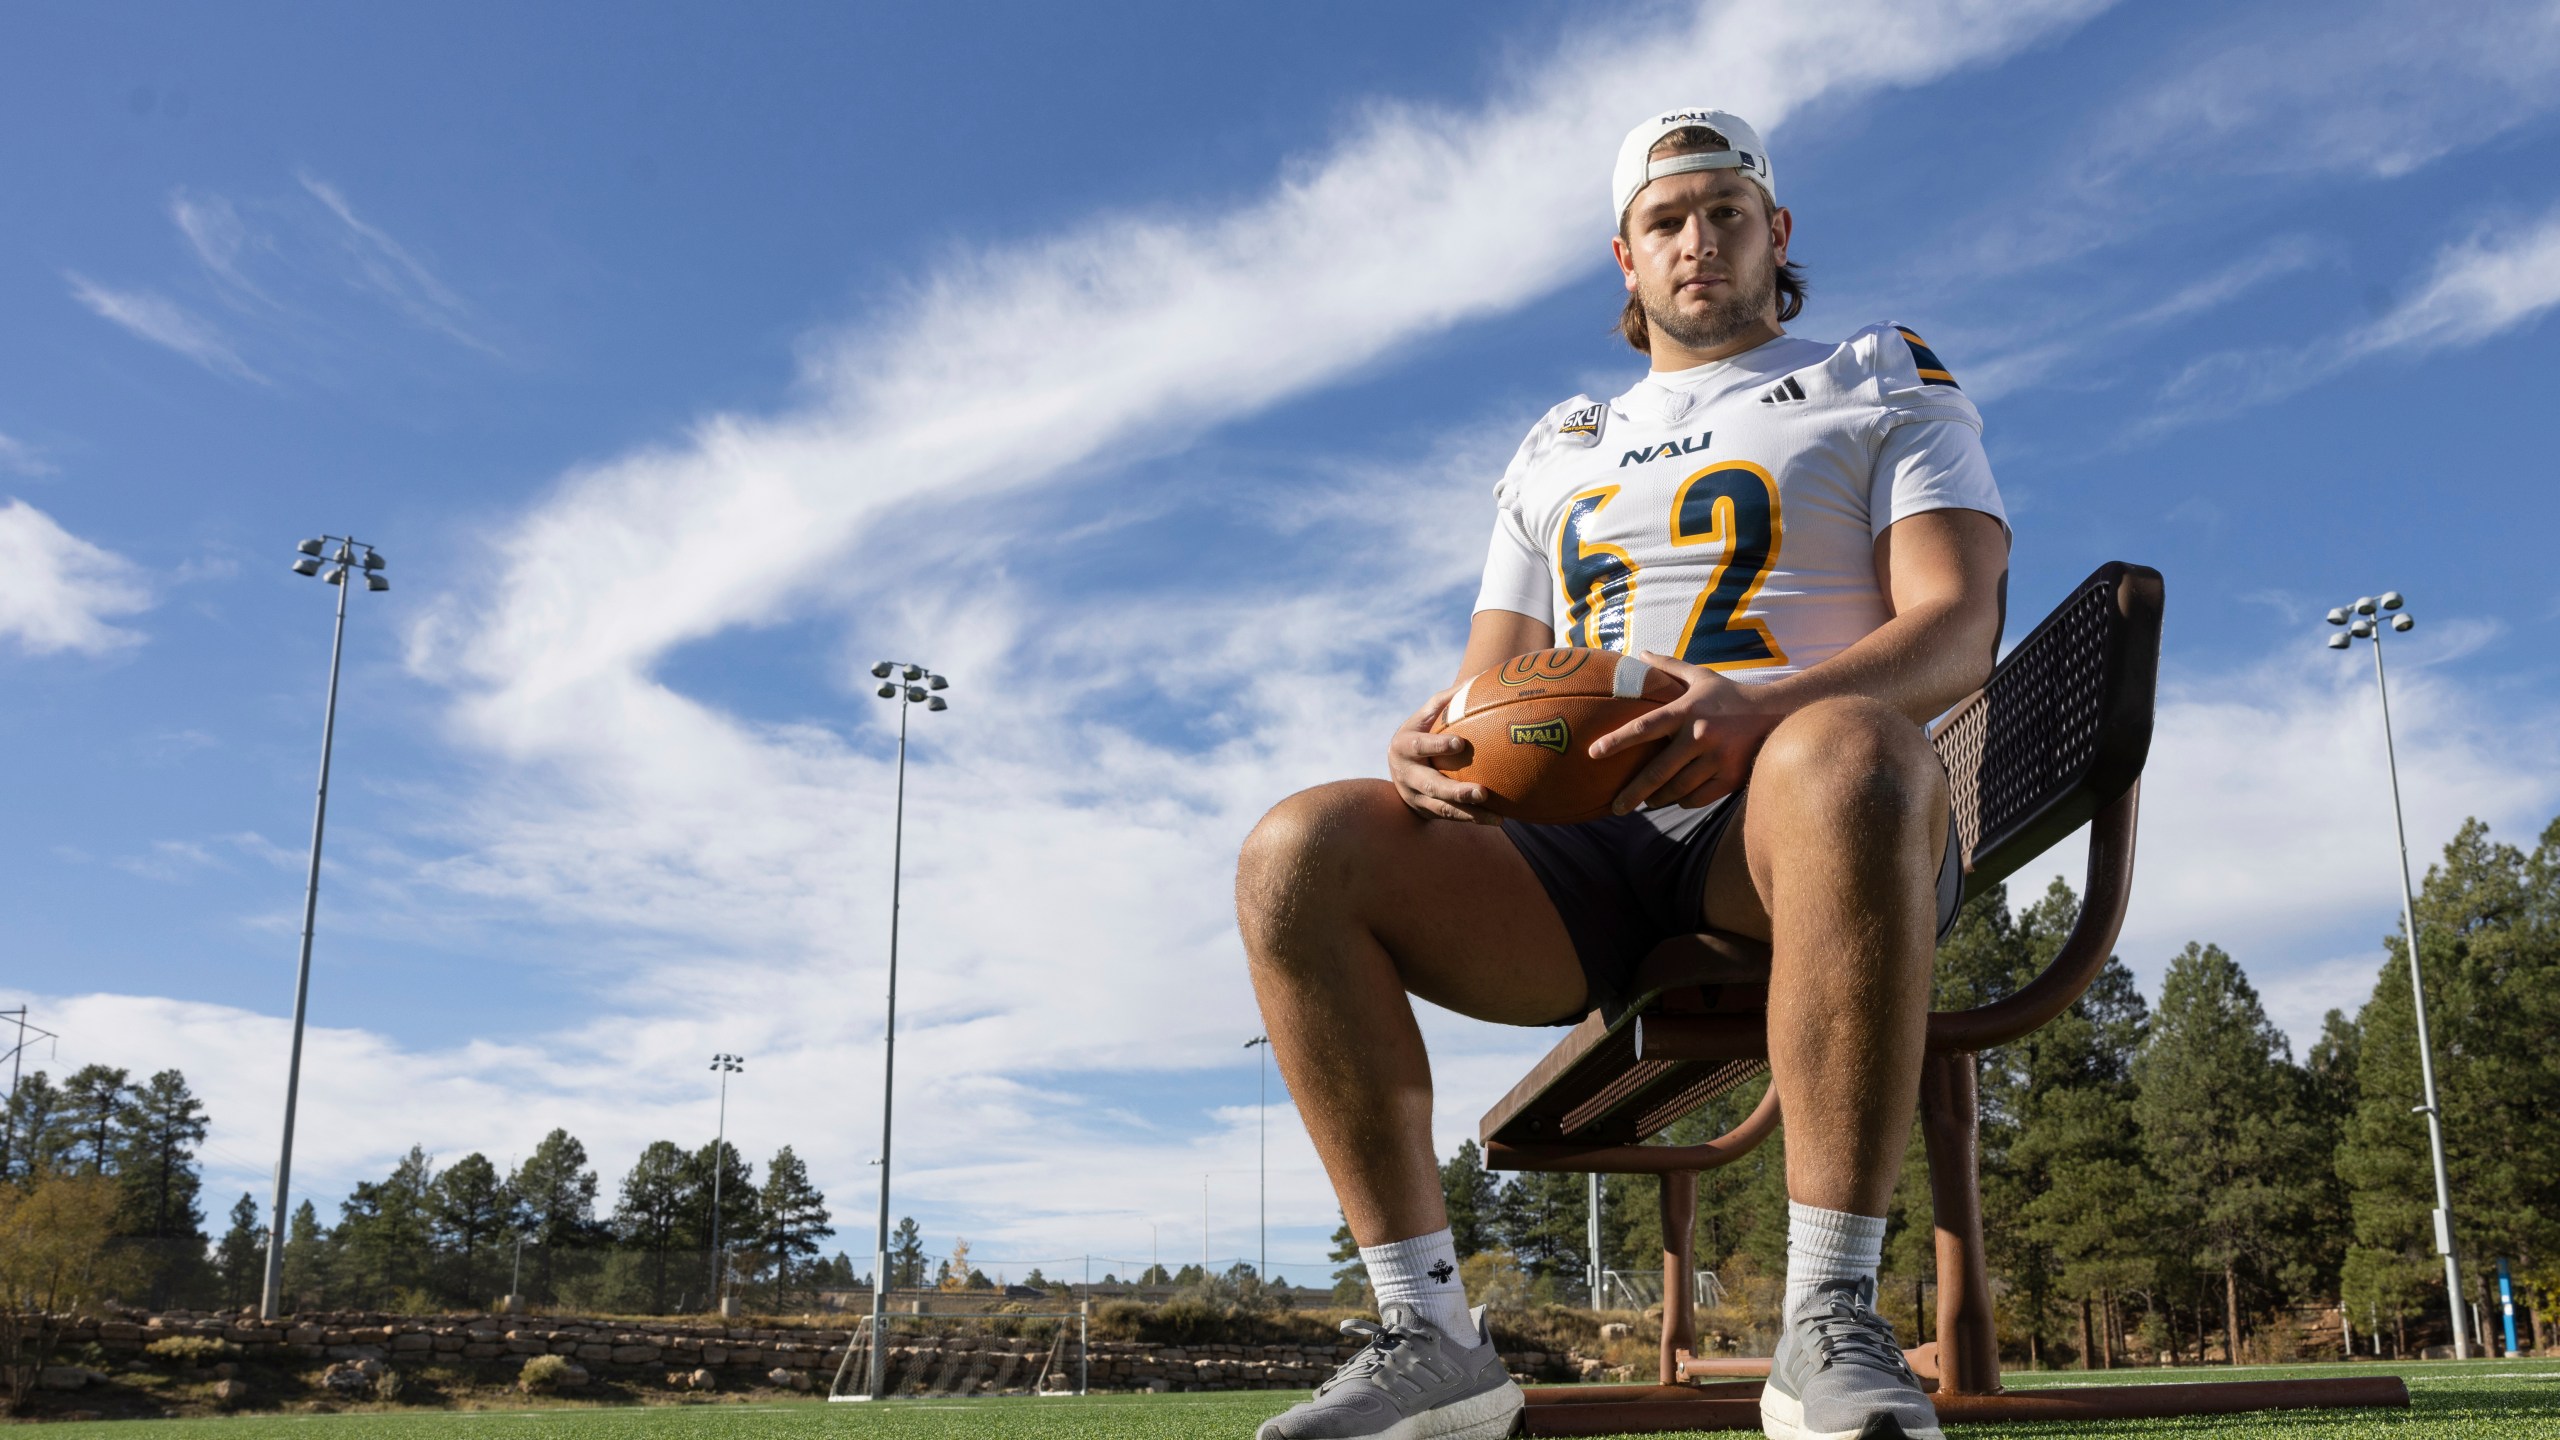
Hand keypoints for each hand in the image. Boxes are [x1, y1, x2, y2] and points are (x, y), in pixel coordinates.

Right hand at [1388, 688, 1498, 822]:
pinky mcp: (1426, 812)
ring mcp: (1415, 797)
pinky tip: (1497, 820)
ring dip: (1469, 814)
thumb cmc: (1419, 733)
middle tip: (1482, 792)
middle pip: (1431, 786)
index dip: (1437, 746)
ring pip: (1442, 809)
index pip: (1419, 746)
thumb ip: (1445, 701)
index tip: (1460, 743)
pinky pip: (1451, 818)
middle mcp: (1406, 775)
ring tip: (1497, 818)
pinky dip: (1473, 819)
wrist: (1398, 769)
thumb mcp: (1424, 716)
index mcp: (1403, 746)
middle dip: (1455, 792)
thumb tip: (1478, 679)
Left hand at [1590, 651, 1785, 813]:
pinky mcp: (1730, 778)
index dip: (1617, 741)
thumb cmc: (1730, 695)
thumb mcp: (1701, 677)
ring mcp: (1717, 759)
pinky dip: (1683, 801)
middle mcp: (1700, 735)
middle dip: (1633, 792)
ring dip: (1658, 799)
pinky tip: (1676, 798)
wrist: (1777, 714)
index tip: (1593, 753)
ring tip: (1647, 801)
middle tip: (1615, 807)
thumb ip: (1669, 666)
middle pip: (1658, 772)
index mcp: (1687, 710)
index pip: (1645, 727)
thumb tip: (1639, 653)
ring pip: (1677, 790)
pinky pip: (1697, 798)